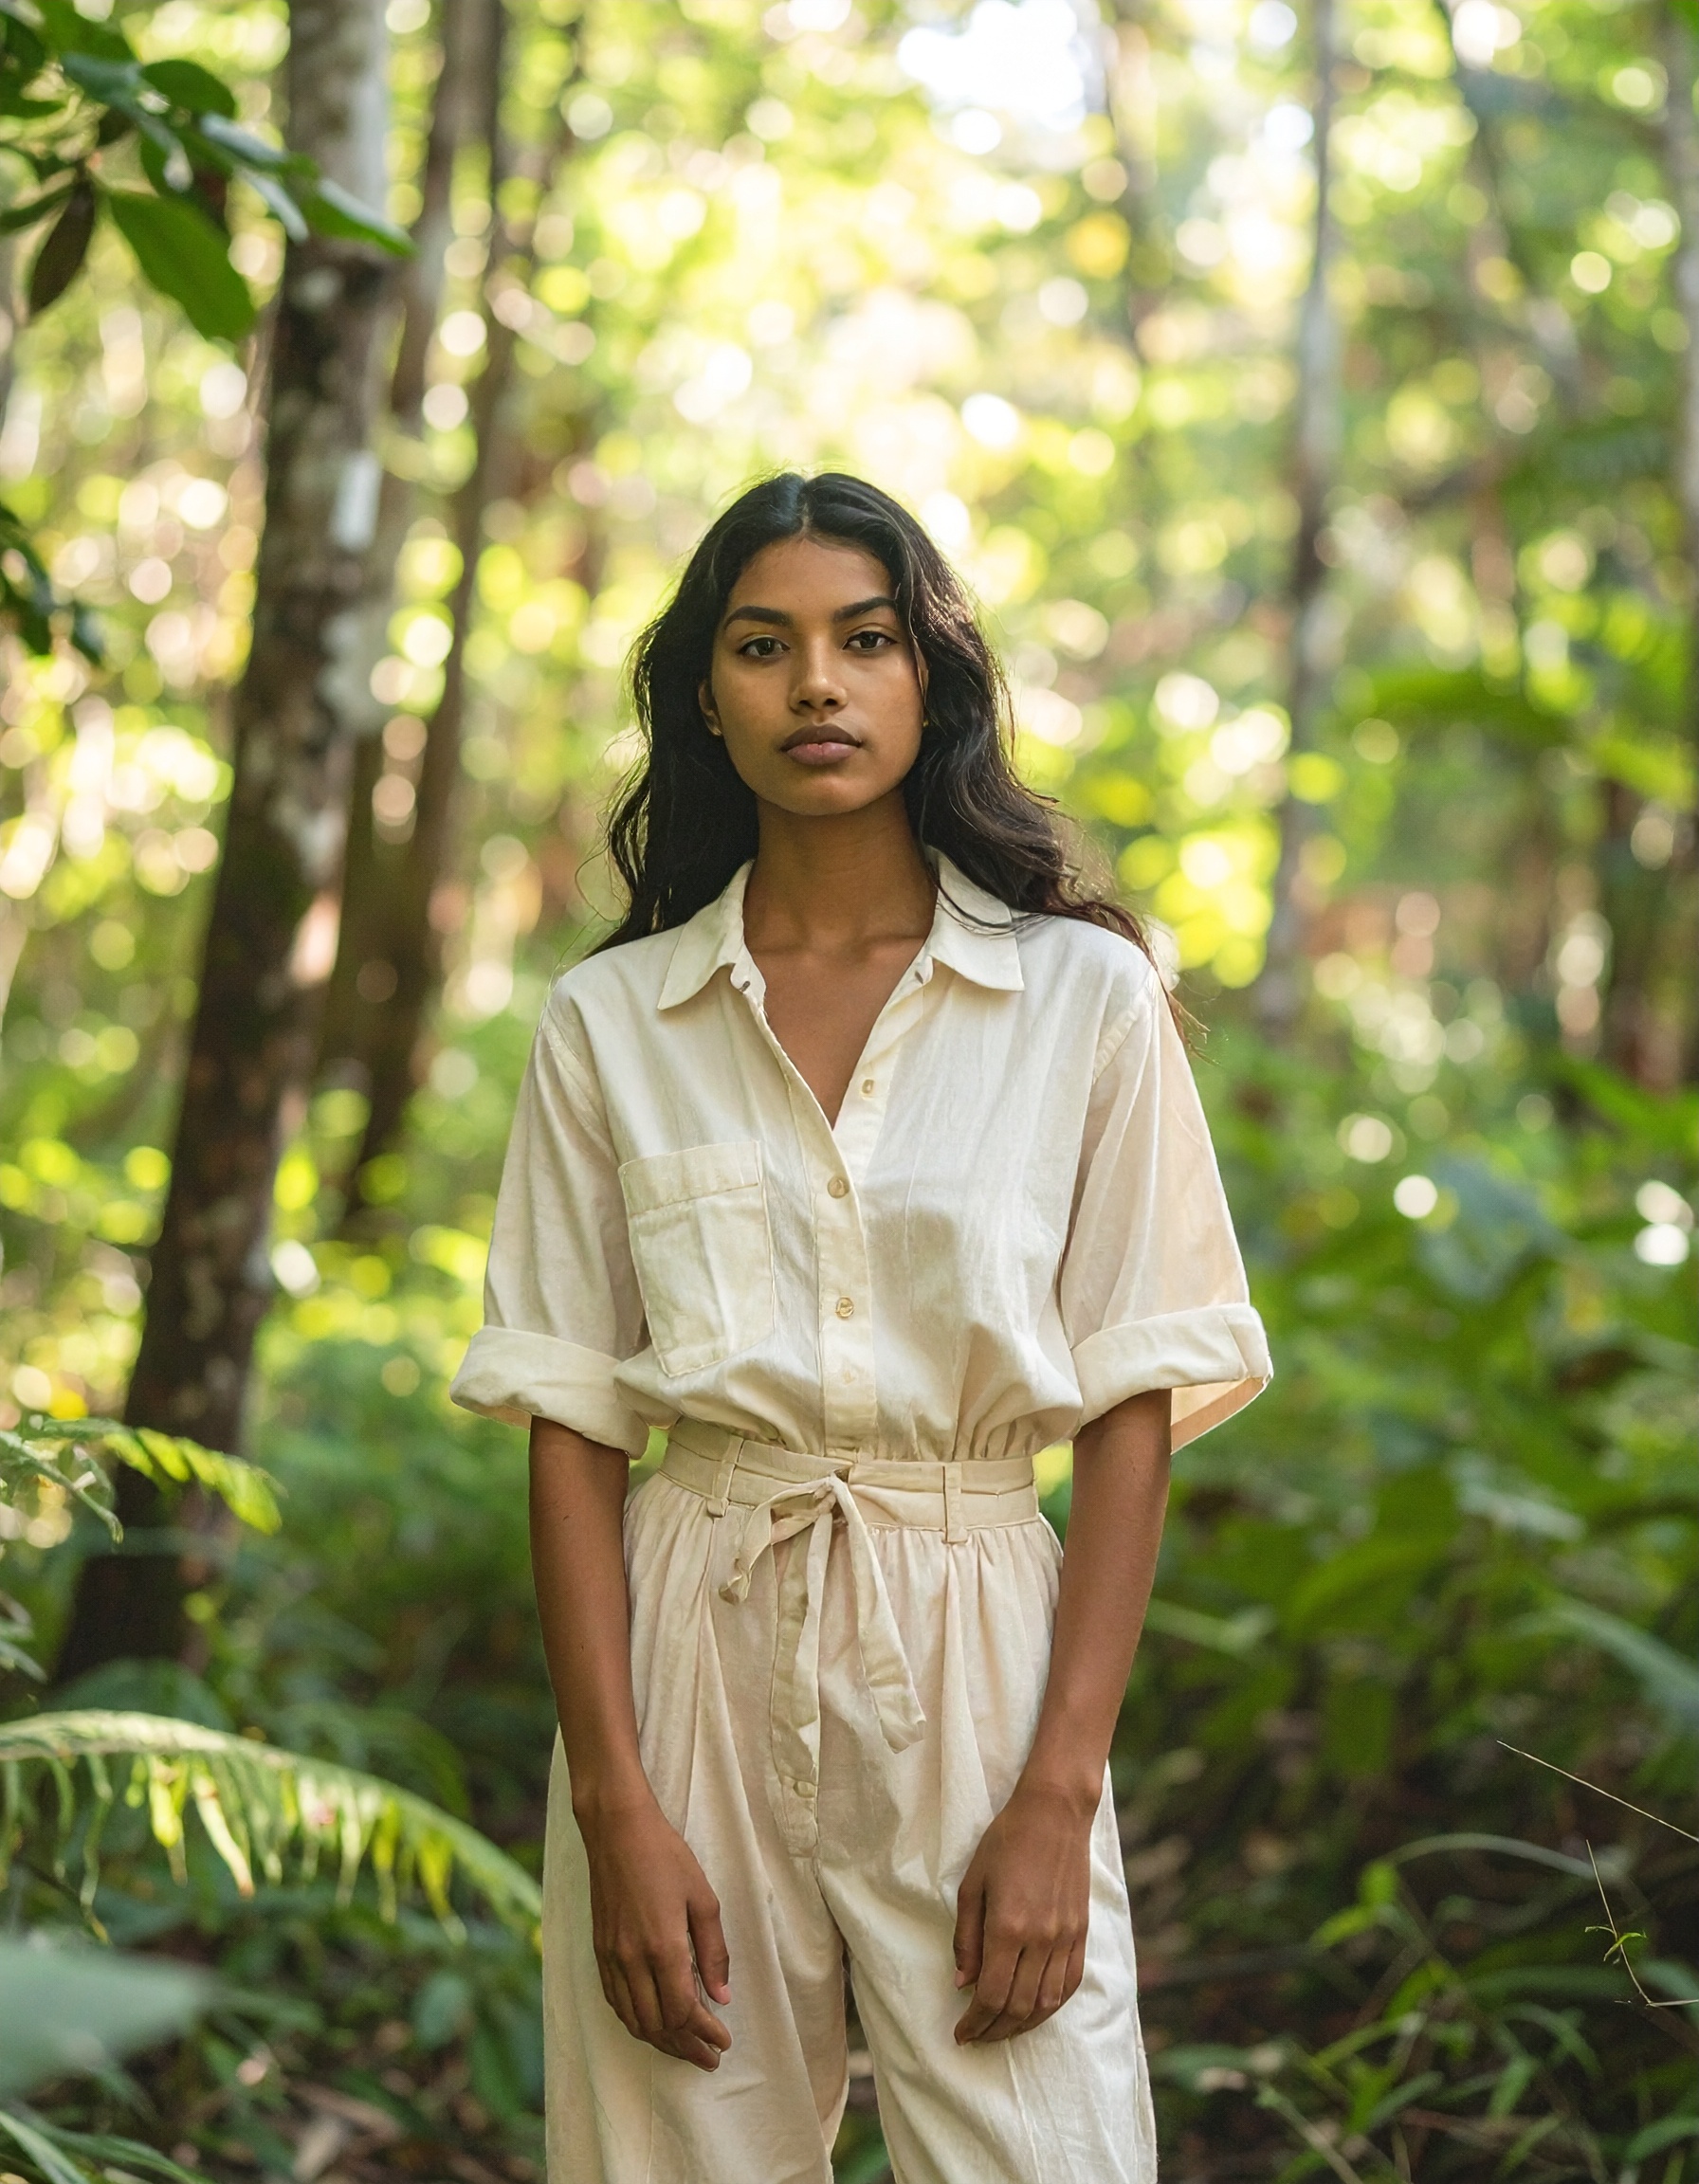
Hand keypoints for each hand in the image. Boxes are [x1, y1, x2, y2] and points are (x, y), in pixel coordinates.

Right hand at [578, 1794, 731, 2069]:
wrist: (617, 1831)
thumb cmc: (666, 1857)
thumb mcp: (703, 1898)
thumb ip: (713, 1951)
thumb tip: (721, 1996)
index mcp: (663, 1947)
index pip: (683, 2011)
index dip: (704, 2033)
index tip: (723, 2042)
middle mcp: (633, 1959)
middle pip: (657, 2025)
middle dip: (685, 2047)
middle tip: (708, 2058)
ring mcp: (612, 1957)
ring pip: (633, 2019)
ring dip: (660, 2041)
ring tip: (684, 2048)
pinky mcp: (599, 1950)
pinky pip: (615, 2001)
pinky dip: (635, 2021)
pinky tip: (651, 2023)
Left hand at [952, 1778, 1091, 2042]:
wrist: (1054, 1814)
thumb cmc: (1005, 1842)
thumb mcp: (972, 1884)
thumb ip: (966, 1938)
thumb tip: (962, 1984)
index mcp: (1007, 1927)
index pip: (991, 1995)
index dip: (974, 2023)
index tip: (960, 2034)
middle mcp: (1039, 1939)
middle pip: (1018, 2007)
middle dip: (994, 2031)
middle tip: (976, 2038)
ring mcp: (1065, 1938)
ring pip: (1046, 2004)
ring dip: (1022, 2025)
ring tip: (1001, 2030)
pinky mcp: (1081, 1933)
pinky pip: (1069, 1984)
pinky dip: (1051, 2007)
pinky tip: (1035, 2011)